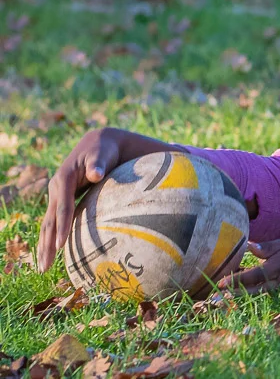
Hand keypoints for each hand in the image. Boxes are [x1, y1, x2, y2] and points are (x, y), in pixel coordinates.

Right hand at [38, 128, 176, 271]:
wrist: (101, 142)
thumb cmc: (105, 149)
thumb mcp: (101, 152)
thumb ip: (98, 163)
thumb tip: (96, 174)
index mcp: (64, 178)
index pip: (62, 206)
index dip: (61, 226)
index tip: (59, 246)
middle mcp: (57, 188)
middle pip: (50, 220)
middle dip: (46, 244)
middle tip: (45, 267)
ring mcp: (59, 195)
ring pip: (49, 224)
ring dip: (45, 245)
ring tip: (44, 267)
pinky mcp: (64, 199)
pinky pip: (57, 222)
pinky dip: (53, 237)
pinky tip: (54, 254)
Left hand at [219, 239, 279, 294]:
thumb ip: (266, 247)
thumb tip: (248, 246)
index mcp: (273, 269)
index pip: (252, 276)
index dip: (236, 280)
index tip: (221, 283)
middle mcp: (270, 282)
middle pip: (247, 290)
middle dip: (230, 291)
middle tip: (214, 293)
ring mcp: (269, 289)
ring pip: (249, 294)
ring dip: (233, 294)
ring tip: (218, 294)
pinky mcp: (268, 291)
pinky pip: (252, 292)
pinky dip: (240, 292)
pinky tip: (229, 288)